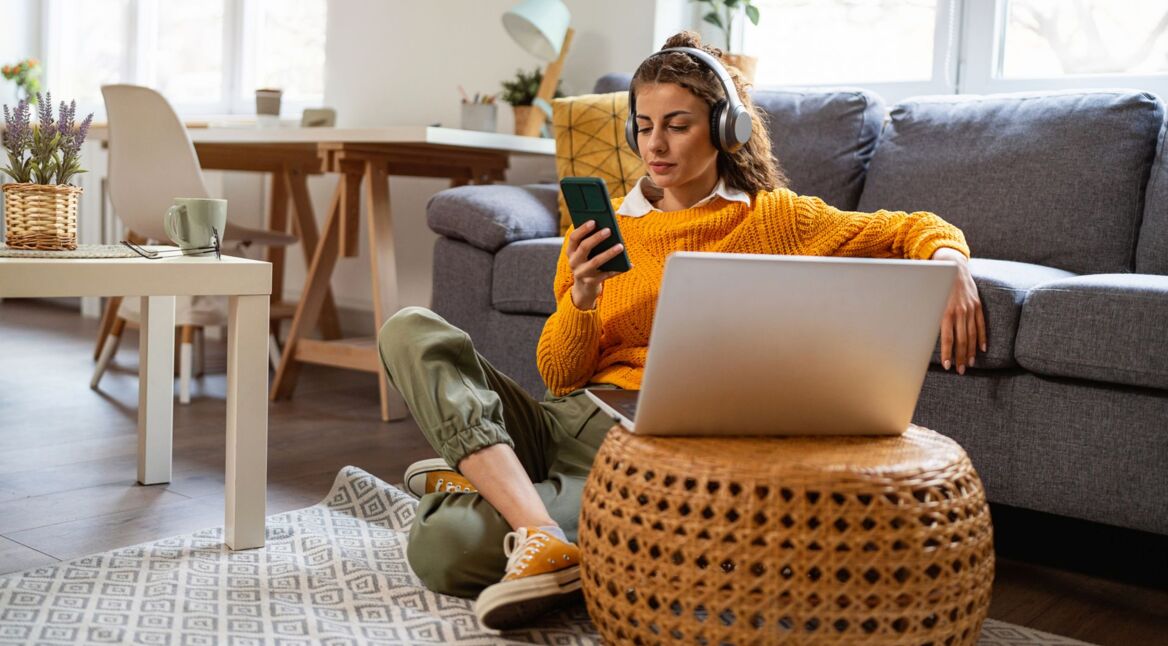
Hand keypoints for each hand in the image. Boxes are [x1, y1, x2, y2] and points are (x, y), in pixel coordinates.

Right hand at [567, 220, 626, 309]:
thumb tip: (608, 228)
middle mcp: (574, 262)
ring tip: (621, 246)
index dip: (583, 229)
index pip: (574, 238)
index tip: (593, 221)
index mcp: (571, 252)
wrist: (584, 289)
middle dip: (596, 238)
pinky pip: (606, 275)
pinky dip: (617, 270)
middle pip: (584, 248)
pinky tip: (628, 265)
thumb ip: (590, 242)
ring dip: (609, 253)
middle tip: (609, 230)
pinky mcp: (591, 283)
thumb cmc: (587, 264)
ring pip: (596, 262)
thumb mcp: (584, 254)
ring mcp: (582, 273)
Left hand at [933, 247, 985, 374]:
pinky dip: (982, 337)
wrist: (954, 268)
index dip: (948, 353)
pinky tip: (983, 349)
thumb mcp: (932, 301)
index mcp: (946, 312)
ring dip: (971, 351)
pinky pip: (981, 324)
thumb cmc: (938, 286)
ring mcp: (971, 309)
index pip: (948, 338)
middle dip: (960, 357)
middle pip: (962, 340)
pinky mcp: (978, 306)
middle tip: (961, 371)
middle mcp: (960, 312)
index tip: (947, 366)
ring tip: (969, 363)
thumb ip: (931, 317)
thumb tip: (924, 335)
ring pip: (972, 335)